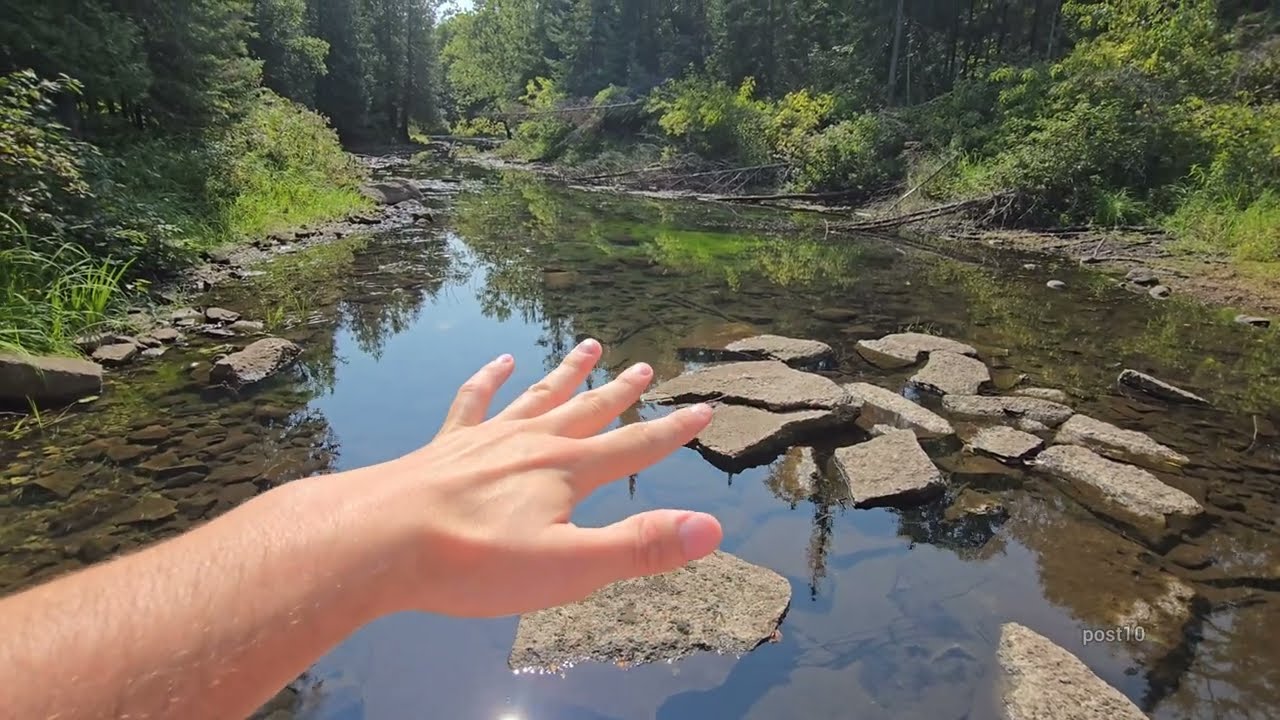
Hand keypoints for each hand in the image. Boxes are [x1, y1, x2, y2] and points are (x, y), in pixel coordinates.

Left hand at [341, 338, 722, 617]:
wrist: (381, 541)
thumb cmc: (476, 562)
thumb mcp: (570, 566)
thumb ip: (639, 546)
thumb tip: (709, 528)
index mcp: (568, 471)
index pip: (635, 447)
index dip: (673, 430)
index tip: (703, 408)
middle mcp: (533, 442)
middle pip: (588, 411)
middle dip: (621, 393)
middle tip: (645, 367)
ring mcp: (488, 438)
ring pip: (539, 395)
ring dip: (566, 373)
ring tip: (589, 346)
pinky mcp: (447, 446)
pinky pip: (474, 401)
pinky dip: (488, 380)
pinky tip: (497, 362)